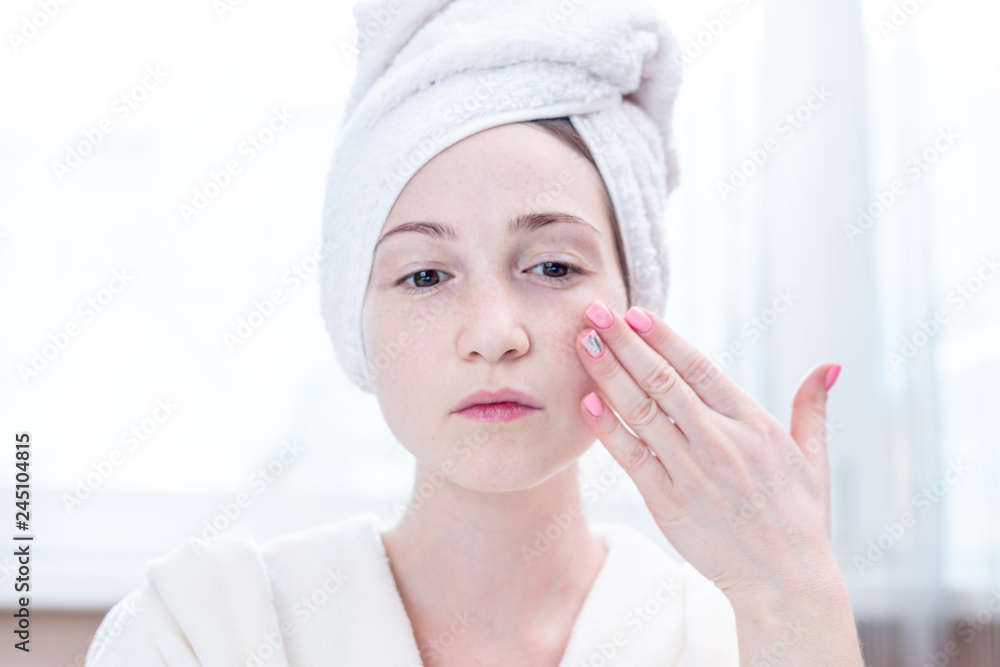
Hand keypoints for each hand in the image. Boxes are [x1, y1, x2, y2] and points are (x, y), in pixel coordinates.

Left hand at [575, 299, 842, 602]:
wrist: (784, 581)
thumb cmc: (799, 519)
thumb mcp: (813, 459)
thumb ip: (812, 409)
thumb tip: (830, 366)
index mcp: (754, 424)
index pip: (700, 368)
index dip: (664, 338)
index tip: (635, 313)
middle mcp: (721, 441)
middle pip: (663, 381)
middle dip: (625, 342)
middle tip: (595, 310)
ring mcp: (692, 471)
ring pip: (643, 412)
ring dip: (608, 374)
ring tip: (582, 343)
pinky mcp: (669, 503)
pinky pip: (632, 458)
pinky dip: (609, 429)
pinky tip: (588, 401)